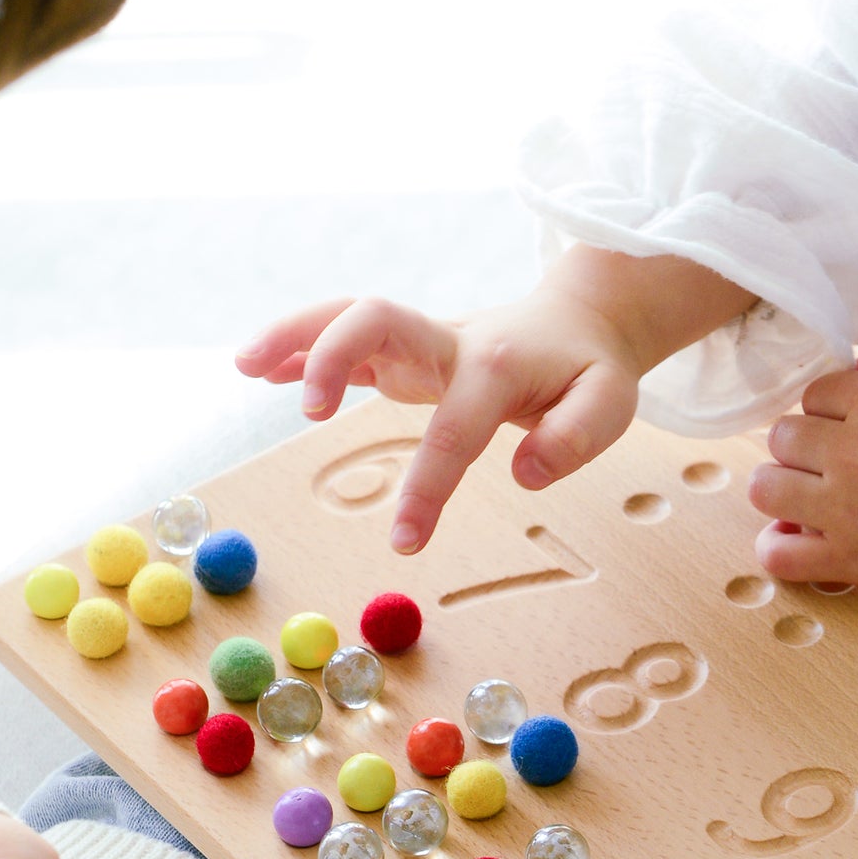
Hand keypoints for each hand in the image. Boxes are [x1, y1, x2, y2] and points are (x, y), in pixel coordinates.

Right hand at [235, 290, 640, 553]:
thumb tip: (526, 473)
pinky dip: (301, 348)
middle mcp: (449, 340)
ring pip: (349, 316)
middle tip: (307, 412)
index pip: (455, 427)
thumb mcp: (612, 402)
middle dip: (334, 354)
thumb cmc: (590, 369)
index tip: (407, 543)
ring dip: (297, 333)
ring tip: (246, 364)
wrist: (581, 320)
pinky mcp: (404, 350)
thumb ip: (575, 437)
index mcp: (498, 364)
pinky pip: (346, 340)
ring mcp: (421, 340)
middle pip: (377, 318)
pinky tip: (264, 369)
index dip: (429, 486)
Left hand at [748, 342, 857, 595]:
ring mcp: (846, 509)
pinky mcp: (849, 560)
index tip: (854, 427)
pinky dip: (777, 545)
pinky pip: (777, 553)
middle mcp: (854, 451)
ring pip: (765, 486)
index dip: (831, 408)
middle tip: (836, 461)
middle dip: (805, 445)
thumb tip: (850, 366)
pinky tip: (799, 535)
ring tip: (810, 495)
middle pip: (783, 436)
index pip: (814, 393)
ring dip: (782, 487)